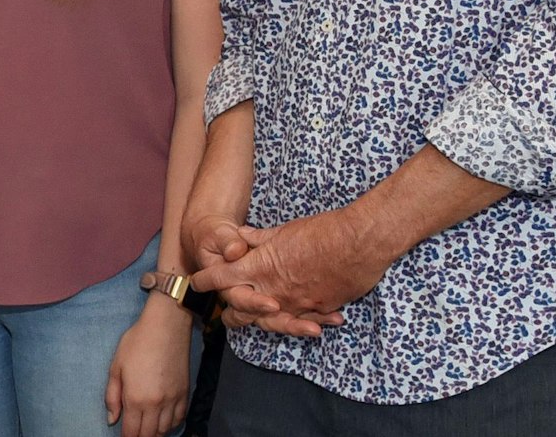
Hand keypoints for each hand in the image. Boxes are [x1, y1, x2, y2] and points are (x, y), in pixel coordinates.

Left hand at [105, 295, 191, 436]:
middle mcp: (156, 404)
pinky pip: (180, 419)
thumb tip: (112, 419)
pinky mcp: (185, 393)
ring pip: (165, 430)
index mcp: (135, 398)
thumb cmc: (137, 342)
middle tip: (135, 432)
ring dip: (155, 432)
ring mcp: (173, 400)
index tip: (124, 436)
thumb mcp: (116, 366)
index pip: (131, 432)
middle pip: (149, 435)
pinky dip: (171, 424)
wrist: (166, 326)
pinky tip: (164, 420)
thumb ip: (112, 396)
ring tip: (148, 427)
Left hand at [192, 210, 388, 337]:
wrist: (358, 243)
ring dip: (259, 322)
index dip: (206, 280)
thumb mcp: (284, 231)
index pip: (222, 277)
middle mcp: (273, 290)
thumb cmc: (322, 232)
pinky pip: (299, 322)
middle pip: (240, 310)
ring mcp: (294, 304)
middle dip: (230, 313)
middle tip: (223, 314)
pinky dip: (295, 323)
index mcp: (260, 266)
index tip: (197, 282)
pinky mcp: (316, 311)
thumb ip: (260, 240)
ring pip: (268, 322)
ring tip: (253, 324)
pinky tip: (295, 323)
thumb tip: (242, 238)